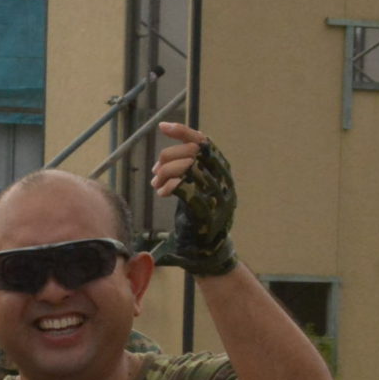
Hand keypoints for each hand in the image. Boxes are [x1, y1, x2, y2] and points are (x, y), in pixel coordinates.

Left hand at [148, 123, 237, 276]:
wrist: (209, 252)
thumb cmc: (200, 220)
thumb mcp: (197, 191)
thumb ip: (189, 172)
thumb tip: (166, 159)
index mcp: (222, 171)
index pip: (203, 142)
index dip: (182, 132)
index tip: (162, 127)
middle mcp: (223, 179)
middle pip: (191, 151)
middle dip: (167, 158)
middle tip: (155, 173)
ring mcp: (216, 193)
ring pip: (186, 167)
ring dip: (164, 173)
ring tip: (156, 184)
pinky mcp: (205, 208)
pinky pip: (183, 186)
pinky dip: (168, 186)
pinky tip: (162, 193)